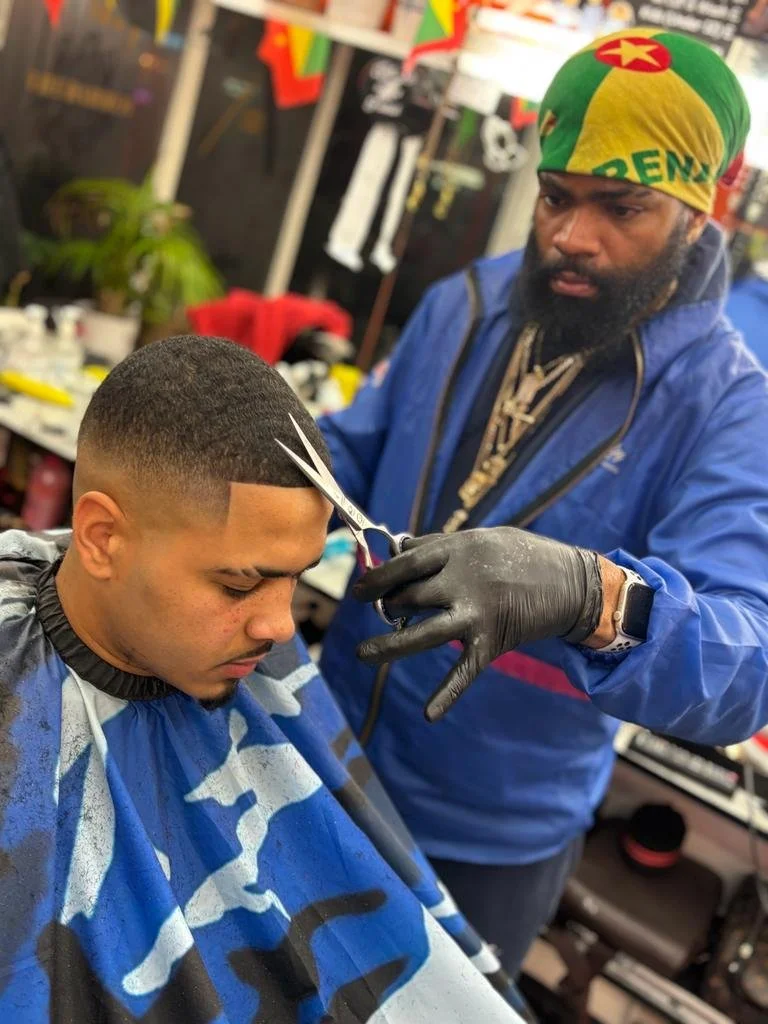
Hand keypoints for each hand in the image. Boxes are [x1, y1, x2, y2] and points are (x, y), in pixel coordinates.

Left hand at [353, 528, 603, 721]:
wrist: (572, 583)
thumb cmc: (523, 555)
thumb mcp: (482, 538)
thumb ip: (441, 546)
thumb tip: (400, 550)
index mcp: (459, 551)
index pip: (405, 563)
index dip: (378, 576)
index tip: (360, 589)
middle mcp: (463, 582)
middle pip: (408, 598)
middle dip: (389, 606)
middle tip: (385, 610)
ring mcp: (476, 614)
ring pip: (423, 634)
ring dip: (389, 646)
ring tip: (362, 654)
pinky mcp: (492, 642)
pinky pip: (464, 671)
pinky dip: (447, 694)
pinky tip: (429, 713)